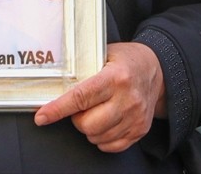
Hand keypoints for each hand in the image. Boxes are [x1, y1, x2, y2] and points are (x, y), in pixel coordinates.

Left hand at [34, 42, 164, 152]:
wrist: (158, 69)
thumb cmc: (128, 61)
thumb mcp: (105, 54)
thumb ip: (84, 69)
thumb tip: (55, 85)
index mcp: (116, 77)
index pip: (81, 97)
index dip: (58, 109)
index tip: (42, 117)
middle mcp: (127, 99)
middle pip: (87, 124)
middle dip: (77, 118)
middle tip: (84, 106)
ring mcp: (135, 117)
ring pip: (96, 137)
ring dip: (90, 128)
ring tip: (98, 111)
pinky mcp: (140, 130)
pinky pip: (110, 146)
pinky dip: (102, 137)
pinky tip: (107, 122)